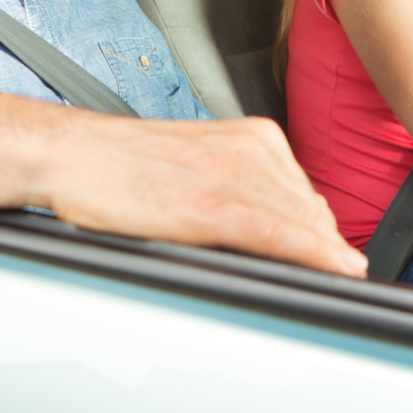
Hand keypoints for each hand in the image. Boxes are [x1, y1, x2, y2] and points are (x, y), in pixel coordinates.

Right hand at [45, 114, 368, 278]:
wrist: (74, 154)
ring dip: (325, 254)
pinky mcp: (212, 204)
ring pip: (303, 223)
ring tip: (335, 276)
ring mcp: (234, 174)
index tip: (338, 256)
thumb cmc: (124, 164)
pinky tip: (334, 266)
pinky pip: (277, 232)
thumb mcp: (201, 162)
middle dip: (326, 246)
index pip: (309, 194)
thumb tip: (280, 222)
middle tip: (335, 273)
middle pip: (312, 211)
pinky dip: (311, 253)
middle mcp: (251, 149)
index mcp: (252, 136)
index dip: (324, 233)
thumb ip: (244, 184)